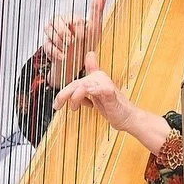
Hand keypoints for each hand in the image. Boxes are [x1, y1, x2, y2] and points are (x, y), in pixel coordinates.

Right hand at [43, 0, 105, 87]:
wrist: (78, 62)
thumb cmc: (87, 42)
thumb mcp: (94, 27)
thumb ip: (96, 10)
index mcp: (70, 17)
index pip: (72, 18)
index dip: (78, 29)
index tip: (84, 36)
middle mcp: (59, 23)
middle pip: (56, 21)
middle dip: (66, 34)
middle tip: (73, 42)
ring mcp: (51, 33)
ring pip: (49, 31)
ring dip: (60, 42)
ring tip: (68, 49)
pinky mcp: (47, 45)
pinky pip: (47, 45)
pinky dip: (56, 52)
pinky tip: (63, 56)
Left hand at [52, 51, 169, 152]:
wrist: (127, 118)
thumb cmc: (110, 108)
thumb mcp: (93, 96)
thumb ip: (83, 86)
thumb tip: (82, 65)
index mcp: (95, 78)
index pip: (75, 81)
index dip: (67, 85)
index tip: (59, 98)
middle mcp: (99, 78)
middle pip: (75, 84)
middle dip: (63, 96)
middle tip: (56, 106)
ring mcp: (106, 86)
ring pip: (82, 86)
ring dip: (75, 99)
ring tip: (75, 109)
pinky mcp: (111, 94)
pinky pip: (100, 90)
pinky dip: (92, 93)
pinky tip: (88, 103)